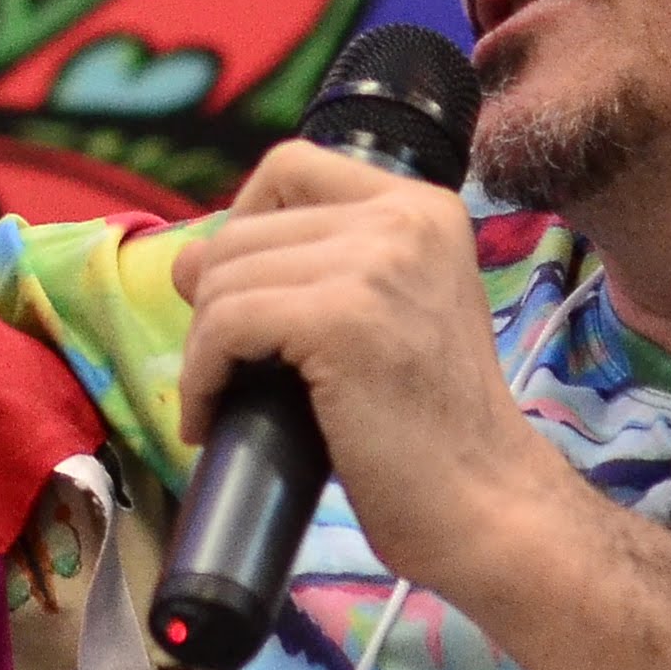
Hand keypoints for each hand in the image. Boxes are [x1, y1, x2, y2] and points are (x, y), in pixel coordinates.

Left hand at [168, 144, 569, 595]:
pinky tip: (211, 418)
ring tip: (222, 401)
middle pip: (241, 229)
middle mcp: (404, 218)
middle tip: (225, 371)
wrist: (482, 503)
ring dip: (203, 349)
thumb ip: (311, 271)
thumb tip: (188, 259)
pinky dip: (202, 377)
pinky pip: (225, 326)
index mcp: (422, 208)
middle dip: (212, 306)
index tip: (240, 295)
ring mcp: (377, 264)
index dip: (241, 222)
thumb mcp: (381, 317)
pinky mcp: (343, 319)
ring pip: (223, 279)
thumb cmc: (423, 430)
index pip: (288, 166)